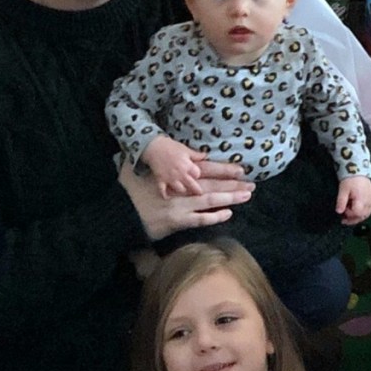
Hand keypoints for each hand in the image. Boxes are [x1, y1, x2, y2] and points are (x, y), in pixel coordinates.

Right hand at [119, 160, 253, 241]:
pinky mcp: (177, 221)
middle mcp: (181, 189)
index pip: (204, 170)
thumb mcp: (136, 168)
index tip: (239, 168)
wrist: (119, 213)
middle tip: (252, 183)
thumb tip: (151, 148)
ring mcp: (181, 206)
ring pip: (210, 200)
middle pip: (212, 184)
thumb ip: (148, 160)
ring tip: (247, 195)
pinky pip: (199, 219)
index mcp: (175, 175)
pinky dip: (214, 216)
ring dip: (230, 197)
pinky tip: (229, 213)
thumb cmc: (127, 190)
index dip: (223, 169)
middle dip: (233, 184)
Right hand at [142, 136, 205, 197]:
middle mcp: (180, 174)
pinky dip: (165, 195)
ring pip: (180, 190)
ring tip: (184, 191)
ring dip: (182, 191)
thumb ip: (196, 155)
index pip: (197, 175)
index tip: (195, 175)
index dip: (197, 174)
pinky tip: (167, 197)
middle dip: (196, 190)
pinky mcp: (160, 180)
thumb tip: (206, 155)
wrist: (154, 147)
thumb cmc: (170, 146)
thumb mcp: (185, 149)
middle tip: (199, 193)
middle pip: (192, 185)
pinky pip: (163, 191)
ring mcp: (170, 178)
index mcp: (187, 165)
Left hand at [336, 175, 370, 224]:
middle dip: (353, 219)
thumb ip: (341, 201)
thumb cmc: (351, 178)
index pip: (357, 213)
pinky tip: (358, 212)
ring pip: (367, 214)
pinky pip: (369, 209)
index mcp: (361, 200)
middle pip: (362, 216)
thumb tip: (339, 211)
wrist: (358, 170)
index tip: (343, 211)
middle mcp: (368, 201)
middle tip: (344, 219)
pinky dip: (363, 213)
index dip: (349, 215)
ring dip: (358, 217)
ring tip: (350, 217)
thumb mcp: (343, 190)